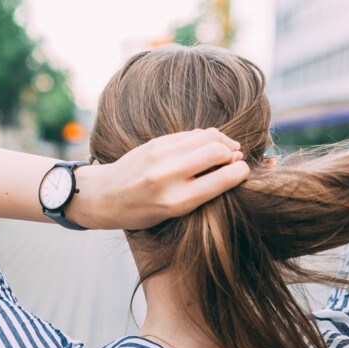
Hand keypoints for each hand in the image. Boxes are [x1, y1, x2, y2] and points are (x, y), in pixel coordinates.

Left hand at [67, 128, 249, 229]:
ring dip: (222, 141)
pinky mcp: (155, 143)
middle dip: (233, 154)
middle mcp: (168, 176)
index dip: (241, 172)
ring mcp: (160, 155)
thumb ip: (203, 191)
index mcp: (176, 201)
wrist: (105, 196)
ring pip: (206, 136)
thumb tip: (235, 166)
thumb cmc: (142, 212)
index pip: (223, 178)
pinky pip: (190, 134)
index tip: (244, 171)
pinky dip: (204, 138)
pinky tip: (207, 146)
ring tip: (227, 149)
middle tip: (236, 159)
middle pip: (217, 151)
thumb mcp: (173, 213)